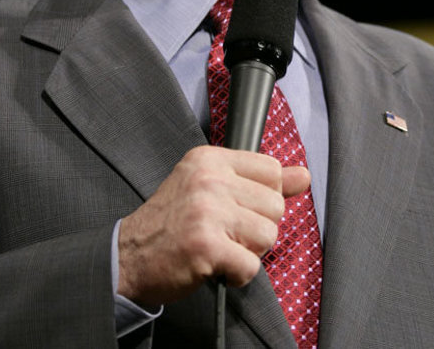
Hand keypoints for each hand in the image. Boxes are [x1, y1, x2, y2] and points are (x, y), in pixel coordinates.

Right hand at [117, 145, 309, 307]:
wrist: (129, 255)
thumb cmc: (173, 220)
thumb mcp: (212, 186)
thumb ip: (260, 181)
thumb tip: (304, 176)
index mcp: (210, 159)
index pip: (271, 170)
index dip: (264, 196)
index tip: (240, 207)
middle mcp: (209, 179)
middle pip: (275, 205)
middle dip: (257, 227)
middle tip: (226, 232)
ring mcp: (208, 211)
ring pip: (268, 235)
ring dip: (249, 251)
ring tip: (221, 247)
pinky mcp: (206, 246)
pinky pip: (251, 266)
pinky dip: (238, 274)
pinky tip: (217, 266)